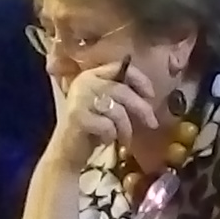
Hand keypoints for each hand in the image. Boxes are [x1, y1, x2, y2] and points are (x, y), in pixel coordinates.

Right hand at [49, 62, 164, 165]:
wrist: (67, 151)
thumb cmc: (91, 128)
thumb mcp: (107, 106)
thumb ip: (122, 94)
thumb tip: (148, 95)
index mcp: (91, 75)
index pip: (119, 67)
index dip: (139, 79)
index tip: (151, 95)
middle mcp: (84, 82)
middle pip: (122, 90)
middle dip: (141, 108)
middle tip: (152, 123)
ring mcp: (79, 99)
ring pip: (117, 110)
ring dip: (125, 128)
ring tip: (123, 139)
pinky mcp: (78, 118)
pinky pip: (107, 126)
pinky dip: (110, 136)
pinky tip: (104, 140)